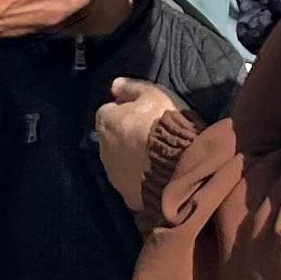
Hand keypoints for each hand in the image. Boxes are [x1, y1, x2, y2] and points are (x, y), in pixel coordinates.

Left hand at [92, 77, 183, 203]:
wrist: (177, 166)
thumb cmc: (165, 124)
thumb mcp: (153, 94)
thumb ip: (131, 87)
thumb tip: (115, 85)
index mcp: (106, 122)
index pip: (108, 112)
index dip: (125, 112)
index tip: (141, 114)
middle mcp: (103, 149)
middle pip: (112, 139)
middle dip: (125, 137)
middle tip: (150, 136)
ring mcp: (114, 175)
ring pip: (120, 163)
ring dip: (132, 159)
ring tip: (156, 157)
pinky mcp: (127, 195)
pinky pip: (132, 184)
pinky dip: (140, 179)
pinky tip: (157, 175)